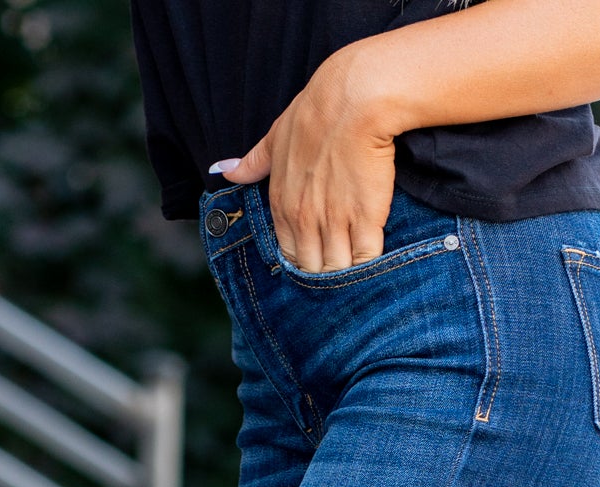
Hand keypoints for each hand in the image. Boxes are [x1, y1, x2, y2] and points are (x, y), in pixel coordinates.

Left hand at [213, 47, 396, 272]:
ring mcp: (335, 223)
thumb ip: (254, 161)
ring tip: (355, 272)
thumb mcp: (276, 135)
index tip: (315, 257)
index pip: (288, 254)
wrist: (354, 99)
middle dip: (323, 274)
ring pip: (336, 271)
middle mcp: (304, 219)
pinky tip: (373, 264)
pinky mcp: (367, 221)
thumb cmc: (317, 112)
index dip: (302, 260)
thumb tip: (225, 169)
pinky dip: (369, 267)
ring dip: (345, 275)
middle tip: (337, 269)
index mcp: (282, 204)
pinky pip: (365, 260)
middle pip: (312, 270)